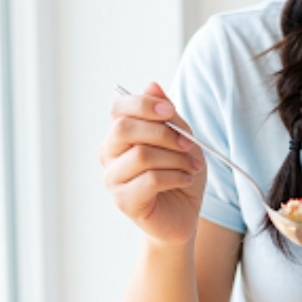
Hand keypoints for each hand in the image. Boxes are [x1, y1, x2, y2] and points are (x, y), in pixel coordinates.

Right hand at [99, 82, 206, 245]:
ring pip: (141, 155)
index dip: (143, 104)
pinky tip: (185, 179)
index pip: (118, 108)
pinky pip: (150, 180)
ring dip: (176, 158)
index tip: (169, 111)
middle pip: (124, 129)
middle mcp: (109, 154)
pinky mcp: (124, 201)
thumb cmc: (179, 174)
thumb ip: (168, 115)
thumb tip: (152, 85)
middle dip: (163, 133)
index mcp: (120, 135)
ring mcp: (113, 179)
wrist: (184, 216)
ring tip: (192, 166)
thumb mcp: (182, 139)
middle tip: (189, 144)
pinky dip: (175, 176)